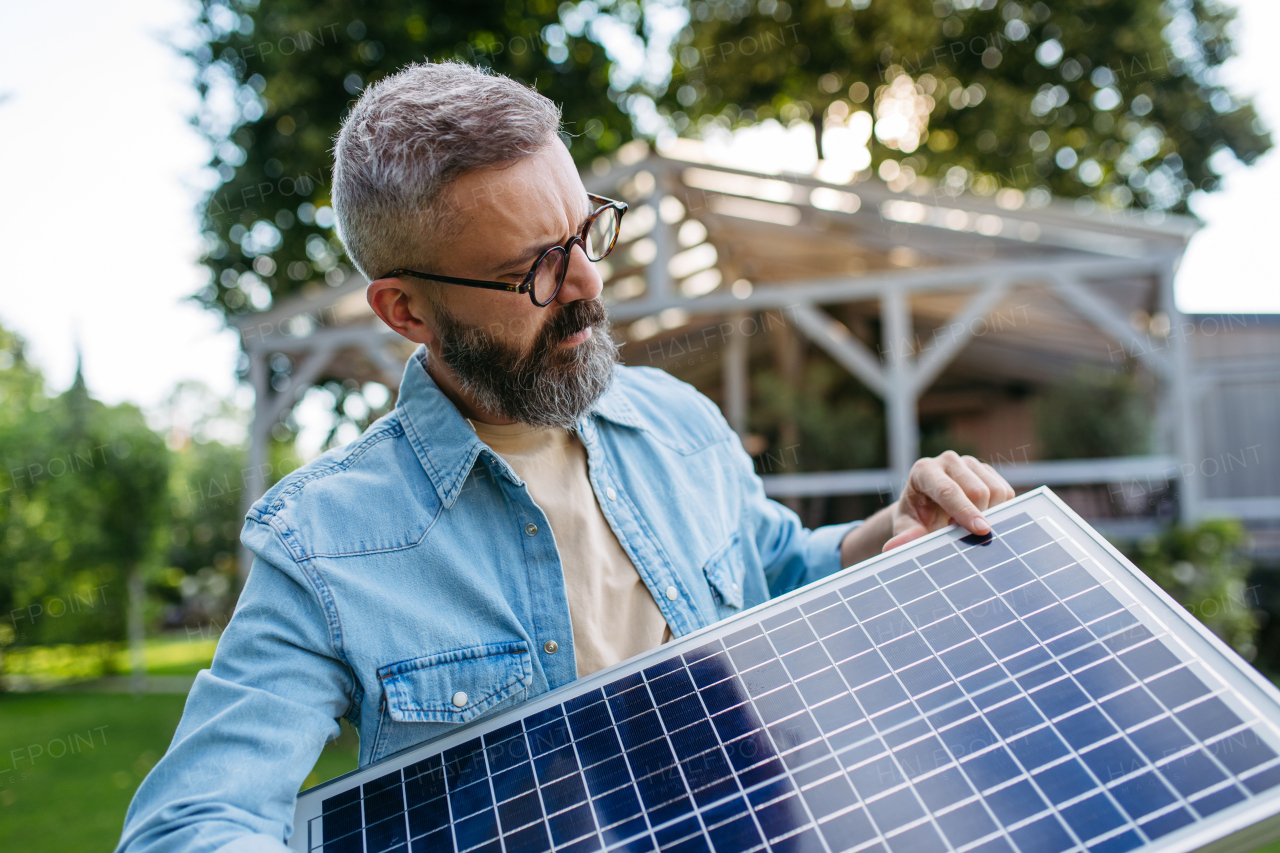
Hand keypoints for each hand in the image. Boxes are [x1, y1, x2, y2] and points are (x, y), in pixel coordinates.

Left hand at [883, 451, 1015, 551]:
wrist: (926, 508)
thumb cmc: (915, 518)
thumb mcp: (906, 528)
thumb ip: (904, 536)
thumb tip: (895, 547)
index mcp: (924, 470)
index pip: (948, 491)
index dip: (965, 511)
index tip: (981, 530)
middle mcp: (948, 461)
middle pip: (978, 491)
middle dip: (978, 516)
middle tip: (964, 533)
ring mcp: (970, 463)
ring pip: (997, 491)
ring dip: (990, 514)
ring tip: (967, 523)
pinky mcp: (987, 471)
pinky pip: (1007, 493)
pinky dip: (999, 510)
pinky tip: (980, 516)